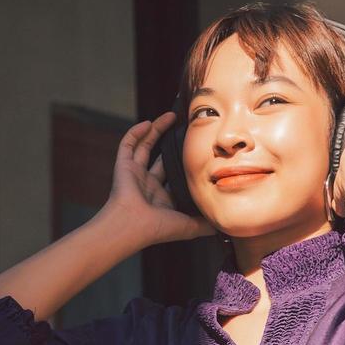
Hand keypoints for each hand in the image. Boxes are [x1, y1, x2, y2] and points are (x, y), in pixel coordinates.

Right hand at [103, 110, 218, 245]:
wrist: (131, 227)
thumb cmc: (157, 228)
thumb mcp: (188, 227)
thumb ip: (204, 224)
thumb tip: (221, 225)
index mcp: (162, 199)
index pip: (176, 176)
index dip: (186, 163)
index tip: (199, 149)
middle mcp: (148, 185)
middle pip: (161, 158)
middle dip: (172, 143)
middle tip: (186, 128)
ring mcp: (135, 175)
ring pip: (145, 147)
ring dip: (156, 131)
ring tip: (171, 116)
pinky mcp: (123, 166)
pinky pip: (128, 145)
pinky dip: (136, 133)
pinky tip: (149, 122)